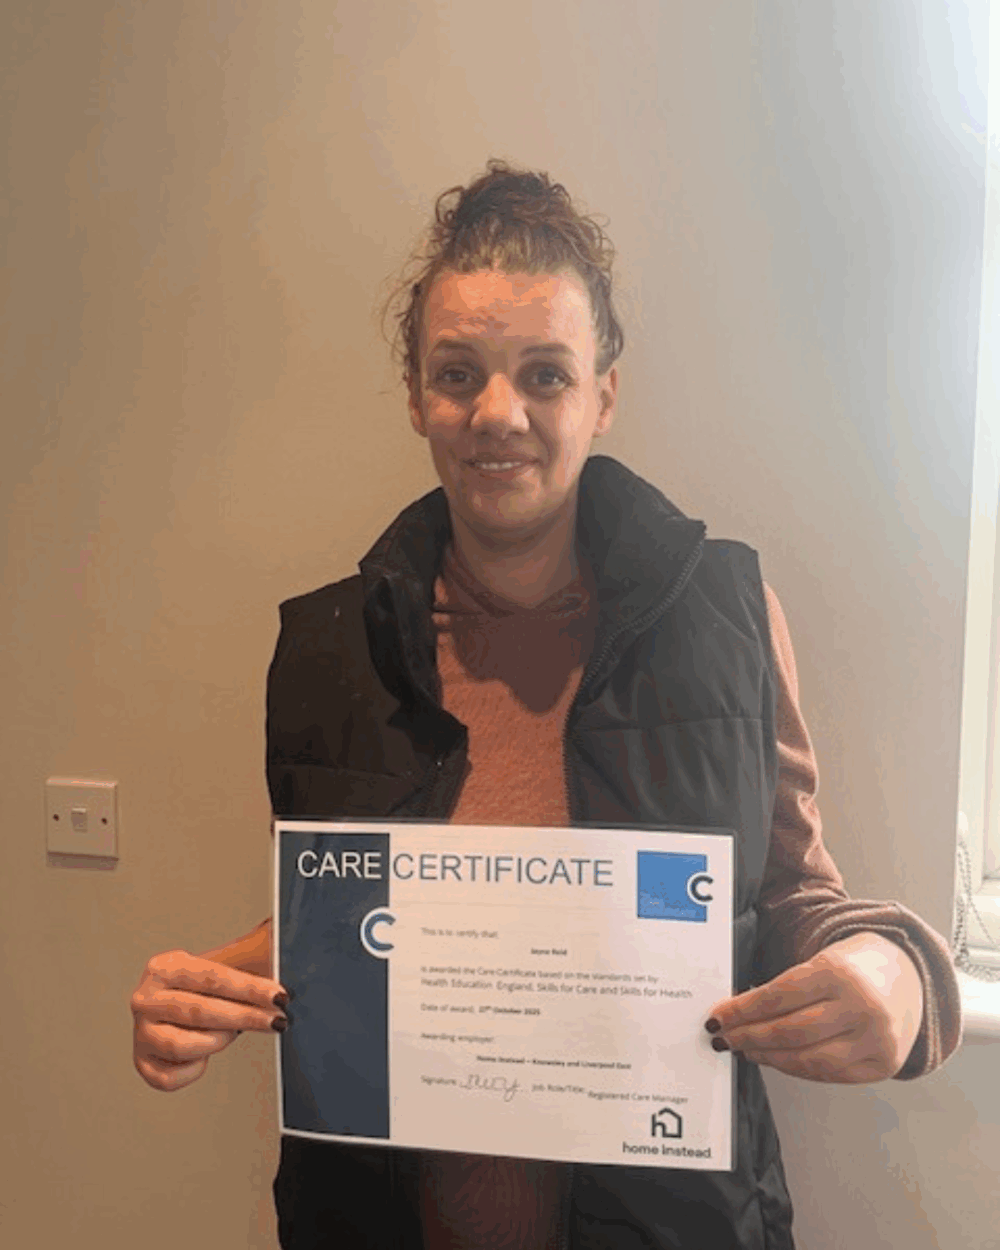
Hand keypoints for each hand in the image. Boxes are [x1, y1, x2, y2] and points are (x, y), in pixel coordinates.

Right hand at [132, 949, 289, 1091]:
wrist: (182, 1001)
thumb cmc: (211, 985)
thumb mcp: (232, 961)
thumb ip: (259, 953)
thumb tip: (288, 944)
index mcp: (163, 966)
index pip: (211, 977)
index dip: (249, 988)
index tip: (279, 996)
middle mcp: (145, 998)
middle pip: (199, 1011)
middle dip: (245, 1017)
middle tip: (277, 1020)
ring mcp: (141, 1031)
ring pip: (182, 1045)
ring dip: (217, 1041)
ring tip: (233, 1032)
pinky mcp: (142, 1062)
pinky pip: (169, 1077)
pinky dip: (194, 1070)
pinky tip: (206, 1055)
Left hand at [705, 932, 923, 1083]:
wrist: (908, 976)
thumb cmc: (854, 967)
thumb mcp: (821, 961)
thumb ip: (784, 986)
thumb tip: (737, 1012)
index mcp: (838, 972)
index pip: (778, 996)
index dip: (742, 1010)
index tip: (718, 1017)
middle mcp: (860, 1006)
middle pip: (790, 1031)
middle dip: (749, 1037)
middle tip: (725, 1037)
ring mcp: (875, 1039)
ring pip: (808, 1060)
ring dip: (769, 1058)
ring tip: (746, 1049)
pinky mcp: (881, 1064)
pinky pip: (829, 1075)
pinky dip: (797, 1070)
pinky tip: (777, 1060)